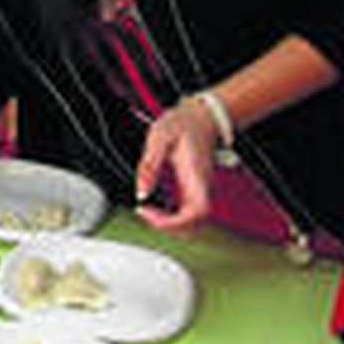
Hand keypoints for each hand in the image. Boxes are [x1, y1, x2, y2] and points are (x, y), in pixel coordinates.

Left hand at [134, 97, 216, 232]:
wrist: (202, 116)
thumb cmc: (184, 124)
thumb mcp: (160, 137)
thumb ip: (149, 165)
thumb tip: (141, 192)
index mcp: (197, 176)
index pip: (196, 214)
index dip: (173, 221)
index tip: (147, 210)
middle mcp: (202, 187)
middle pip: (196, 225)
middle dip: (169, 227)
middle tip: (145, 213)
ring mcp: (200, 190)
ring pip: (193, 223)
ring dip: (171, 225)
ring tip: (148, 212)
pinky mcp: (194, 190)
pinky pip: (188, 214)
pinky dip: (172, 218)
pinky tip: (155, 207)